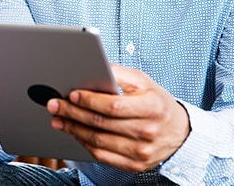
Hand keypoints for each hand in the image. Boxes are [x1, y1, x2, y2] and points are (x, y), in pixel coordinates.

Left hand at [47, 64, 189, 172]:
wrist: (179, 132)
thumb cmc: (156, 101)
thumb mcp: (142, 81)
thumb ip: (118, 73)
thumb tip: (92, 67)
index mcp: (151, 107)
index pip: (114, 106)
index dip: (90, 101)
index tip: (72, 94)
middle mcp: (147, 131)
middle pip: (102, 124)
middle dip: (73, 113)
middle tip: (55, 105)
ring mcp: (141, 152)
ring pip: (98, 141)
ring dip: (73, 129)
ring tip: (58, 119)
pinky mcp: (134, 165)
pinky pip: (103, 156)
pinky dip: (84, 144)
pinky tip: (74, 133)